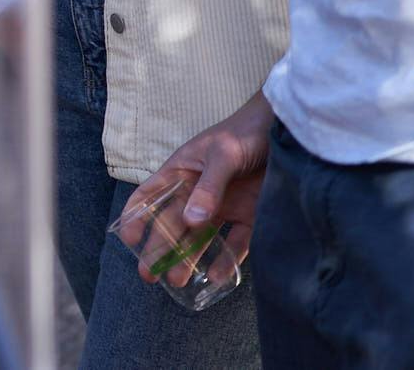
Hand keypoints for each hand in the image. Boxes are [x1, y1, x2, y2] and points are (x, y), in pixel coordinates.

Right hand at [125, 93, 271, 283]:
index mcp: (182, 171)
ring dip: (188, 258)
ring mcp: (223, 205)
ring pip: (200, 237)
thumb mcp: (222, 155)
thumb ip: (208, 187)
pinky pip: (235, 242)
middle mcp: (198, 191)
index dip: (136, 215)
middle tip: (149, 274)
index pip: (151, 195)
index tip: (126, 239)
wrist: (286, 132)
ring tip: (178, 281)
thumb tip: (191, 222)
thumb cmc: (245, 132)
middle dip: (159, 248)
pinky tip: (218, 276)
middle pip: (173, 223)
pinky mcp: (249, 215)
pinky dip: (227, 259)